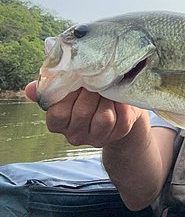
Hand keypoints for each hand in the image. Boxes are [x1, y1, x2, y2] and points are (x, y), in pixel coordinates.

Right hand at [25, 81, 143, 147]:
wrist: (113, 100)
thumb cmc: (85, 91)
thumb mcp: (66, 87)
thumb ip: (50, 86)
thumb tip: (30, 89)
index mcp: (58, 124)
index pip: (58, 114)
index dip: (69, 95)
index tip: (78, 80)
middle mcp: (76, 135)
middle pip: (83, 113)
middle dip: (92, 91)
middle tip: (97, 79)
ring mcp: (97, 138)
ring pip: (103, 118)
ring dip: (108, 98)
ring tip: (108, 87)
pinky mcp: (118, 133)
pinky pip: (122, 119)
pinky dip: (122, 104)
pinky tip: (119, 96)